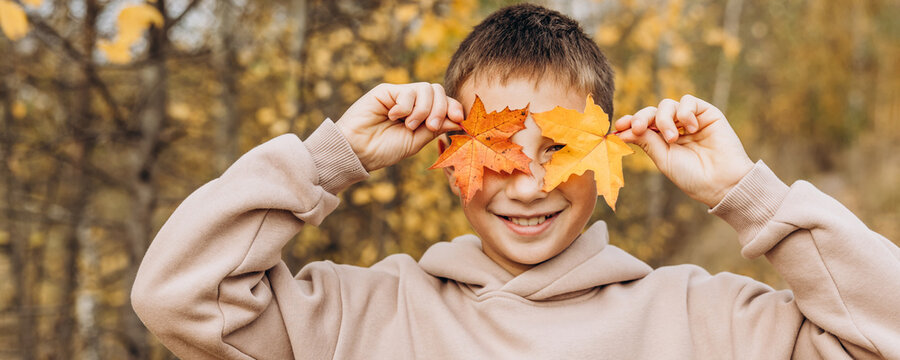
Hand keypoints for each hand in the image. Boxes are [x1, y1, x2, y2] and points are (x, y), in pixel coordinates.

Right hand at [335, 82, 463, 171]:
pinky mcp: (387, 91)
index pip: (444, 103)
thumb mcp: (416, 141)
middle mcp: (412, 103)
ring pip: (426, 89)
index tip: (459, 119)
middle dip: (440, 109)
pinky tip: (393, 116)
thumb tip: (459, 119)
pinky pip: (408, 91)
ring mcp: (400, 95)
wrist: (358, 150)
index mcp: (422, 115)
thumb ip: (436, 128)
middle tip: (430, 126)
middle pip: (438, 91)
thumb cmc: (385, 149)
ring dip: (422, 110)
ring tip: (409, 125)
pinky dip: (406, 106)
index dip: (454, 107)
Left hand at [615, 95, 753, 206]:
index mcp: (662, 140)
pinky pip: (688, 101)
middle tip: (639, 128)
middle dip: (642, 118)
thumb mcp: (663, 158)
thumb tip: (622, 130)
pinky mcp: (707, 113)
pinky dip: (685, 112)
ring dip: (664, 119)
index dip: (630, 122)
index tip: (619, 126)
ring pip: (667, 105)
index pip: (643, 125)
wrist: (721, 182)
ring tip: (672, 138)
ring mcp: (690, 120)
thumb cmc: (692, 176)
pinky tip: (689, 128)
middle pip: (652, 112)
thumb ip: (646, 141)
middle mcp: (675, 128)